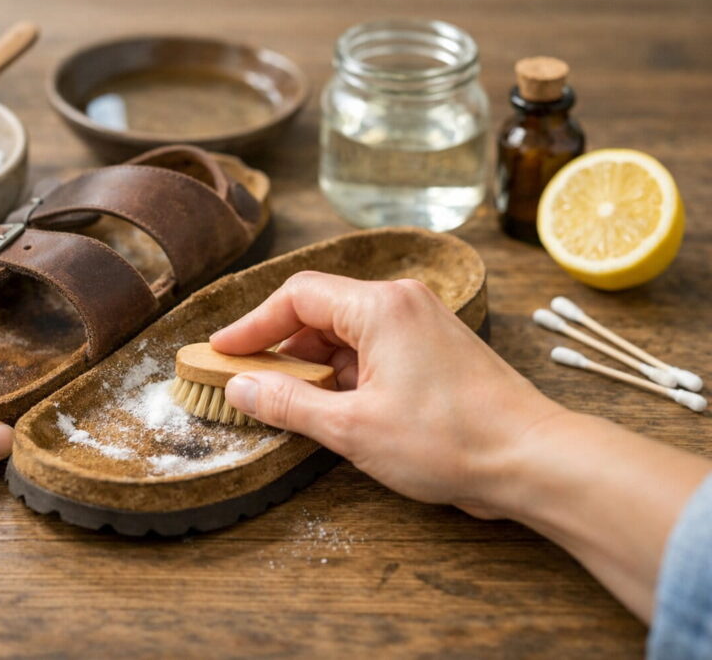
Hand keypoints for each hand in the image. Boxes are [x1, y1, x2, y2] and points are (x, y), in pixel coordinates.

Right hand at [211, 271, 563, 517]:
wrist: (533, 459)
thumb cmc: (450, 440)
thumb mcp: (353, 428)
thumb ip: (288, 403)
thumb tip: (240, 387)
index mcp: (381, 307)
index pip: (297, 296)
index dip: (253, 324)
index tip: (222, 350)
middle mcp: (402, 303)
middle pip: (321, 312)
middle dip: (282, 349)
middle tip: (249, 383)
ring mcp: (422, 325)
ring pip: (348, 334)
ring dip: (315, 367)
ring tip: (289, 406)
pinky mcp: (435, 351)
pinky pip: (375, 351)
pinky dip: (346, 375)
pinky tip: (334, 409)